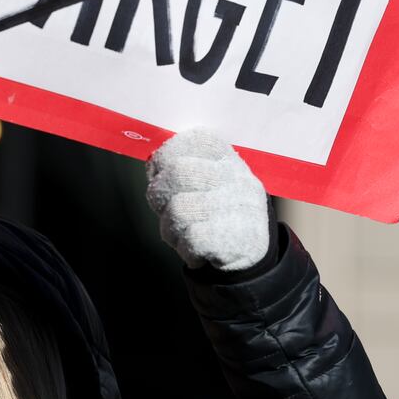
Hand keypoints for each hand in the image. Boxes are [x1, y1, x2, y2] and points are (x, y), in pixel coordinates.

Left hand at [145, 129, 270, 271]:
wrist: (246, 257)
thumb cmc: (216, 214)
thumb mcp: (208, 183)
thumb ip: (182, 170)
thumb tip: (153, 163)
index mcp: (230, 161)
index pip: (198, 141)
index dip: (168, 156)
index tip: (160, 172)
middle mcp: (238, 180)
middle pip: (179, 172)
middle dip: (160, 195)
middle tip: (165, 208)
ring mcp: (239, 210)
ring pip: (178, 210)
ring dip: (170, 227)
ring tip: (182, 232)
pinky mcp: (236, 240)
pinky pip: (191, 238)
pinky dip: (184, 247)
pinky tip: (194, 248)